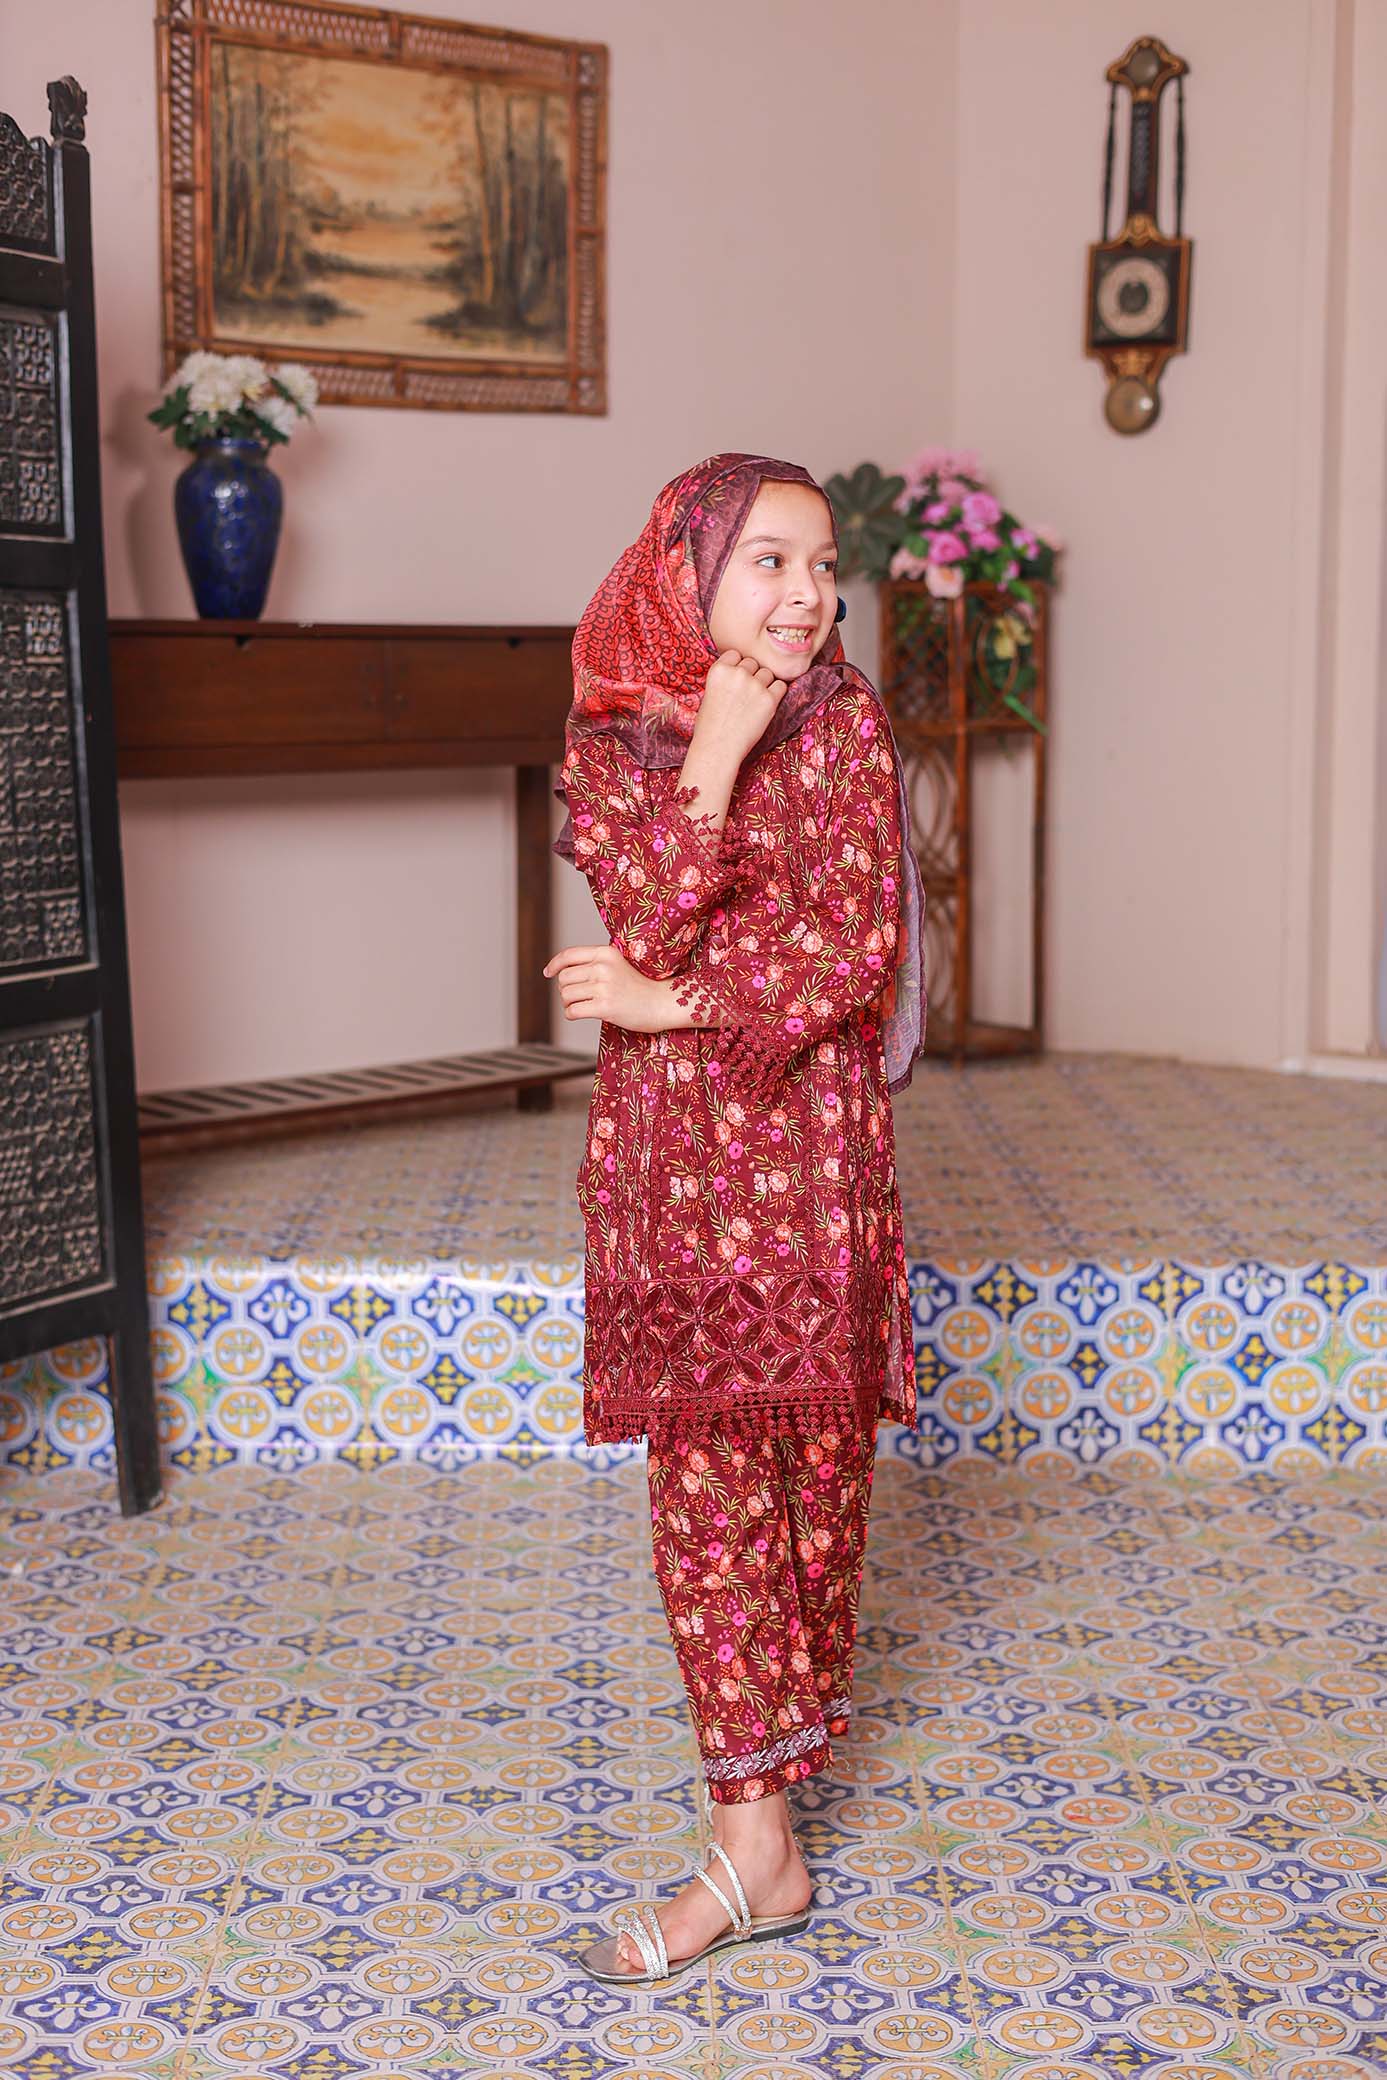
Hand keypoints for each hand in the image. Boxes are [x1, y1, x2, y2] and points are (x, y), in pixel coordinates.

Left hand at [543, 943, 667, 1031]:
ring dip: (569, 1003)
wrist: (662, 1003)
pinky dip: (572, 1014)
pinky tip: (582, 1014)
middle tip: (578, 995)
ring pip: (565, 995)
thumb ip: (594, 963)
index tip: (547, 972)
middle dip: (565, 989)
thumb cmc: (639, 986)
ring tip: (583, 1005)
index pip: (569, 955)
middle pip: (563, 978)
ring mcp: (604, 987)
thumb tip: (559, 971)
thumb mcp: (618, 964)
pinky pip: (572, 1011)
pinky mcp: (605, 1007)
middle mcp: (604, 967)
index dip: (554, 964)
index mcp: (606, 953)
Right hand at [692, 649, 787, 764]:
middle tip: (746, 695)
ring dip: (765, 684)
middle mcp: (737, 673)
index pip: (736, 654)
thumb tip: (742, 670)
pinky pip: (781, 686)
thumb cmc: (710, 726)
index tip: (736, 680)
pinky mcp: (769, 700)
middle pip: (753, 663)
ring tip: (754, 702)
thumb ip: (725, 678)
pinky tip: (766, 705)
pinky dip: (776, 694)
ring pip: (767, 674)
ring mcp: (755, 686)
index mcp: (719, 670)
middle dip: (752, 675)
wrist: (718, 748)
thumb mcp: (709, 693)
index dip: (738, 666)